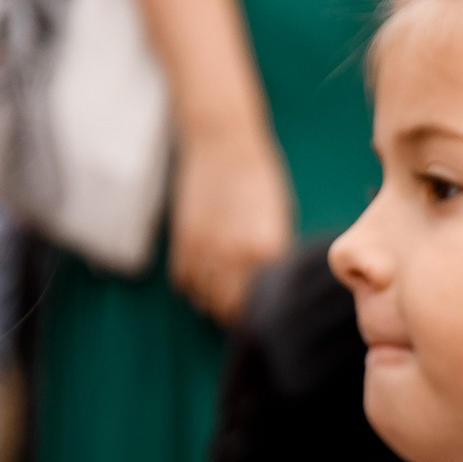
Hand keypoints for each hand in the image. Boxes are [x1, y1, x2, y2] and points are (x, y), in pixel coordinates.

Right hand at [169, 120, 293, 324]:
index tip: (272, 319)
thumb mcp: (280, 217)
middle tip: (250, 316)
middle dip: (240, 316)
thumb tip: (275, 287)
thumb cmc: (260, 179)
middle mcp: (233, 254)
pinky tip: (208, 281)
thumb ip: (276, 254)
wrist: (222, 142)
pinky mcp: (182, 241)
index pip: (264, 303)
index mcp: (266, 248)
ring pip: (205, 299)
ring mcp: (203, 249)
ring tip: (229, 301)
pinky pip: (184, 282)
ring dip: (215, 304)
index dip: (266, 316)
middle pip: (231, 308)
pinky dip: (195, 288)